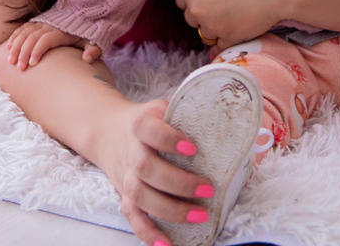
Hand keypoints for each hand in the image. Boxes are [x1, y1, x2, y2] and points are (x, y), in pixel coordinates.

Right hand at [4, 21, 101, 69]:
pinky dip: (15, 37)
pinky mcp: (39, 22)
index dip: (38, 51)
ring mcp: (43, 23)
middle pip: (33, 37)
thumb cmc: (89, 35)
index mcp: (63, 32)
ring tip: (10, 61)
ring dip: (16, 46)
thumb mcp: (96, 41)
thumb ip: (93, 50)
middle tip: (19, 68)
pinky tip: (8, 47)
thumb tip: (87, 58)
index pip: (46, 39)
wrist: (86, 17)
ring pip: (25, 32)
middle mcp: (51, 25)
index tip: (32, 64)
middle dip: (23, 52)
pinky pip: (24, 28)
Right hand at [99, 99, 217, 245]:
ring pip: (140, 195)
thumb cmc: (149, 121)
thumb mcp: (163, 108)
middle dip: (178, 182)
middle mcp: (130, 151)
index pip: (149, 129)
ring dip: (169, 209)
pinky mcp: (125, 196)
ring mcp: (126, 176)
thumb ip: (188, 115)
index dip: (168, 139)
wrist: (107, 131)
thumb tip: (232, 123)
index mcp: (140, 125)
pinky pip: (133, 216)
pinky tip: (166, 244)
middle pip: (145, 167)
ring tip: (200, 216)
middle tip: (208, 189)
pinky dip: (148, 232)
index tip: (192, 148)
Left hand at [161, 0, 288, 48]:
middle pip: (192, 16)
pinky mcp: (230, 39)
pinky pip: (219, 45)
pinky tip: (237, 24)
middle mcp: (198, 11)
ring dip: (214, 23)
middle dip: (203, 8)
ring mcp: (214, 28)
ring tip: (234, 8)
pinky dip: (225, 38)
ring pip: (206, 30)